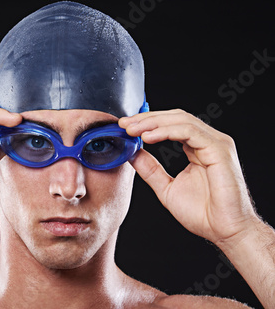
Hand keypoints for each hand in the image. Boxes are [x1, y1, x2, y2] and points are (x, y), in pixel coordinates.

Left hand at [119, 109, 258, 244]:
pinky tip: (148, 137)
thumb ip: (150, 169)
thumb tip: (132, 153)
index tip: (124, 127)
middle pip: (175, 117)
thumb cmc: (203, 214)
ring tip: (132, 130)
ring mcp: (216, 143)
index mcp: (197, 148)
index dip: (147, 122)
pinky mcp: (219, 150)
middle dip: (147, 119)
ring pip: (181, 120)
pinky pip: (190, 132)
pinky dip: (167, 131)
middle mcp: (208, 141)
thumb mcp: (166, 187)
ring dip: (153, 122)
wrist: (225, 232)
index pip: (170, 124)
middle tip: (124, 124)